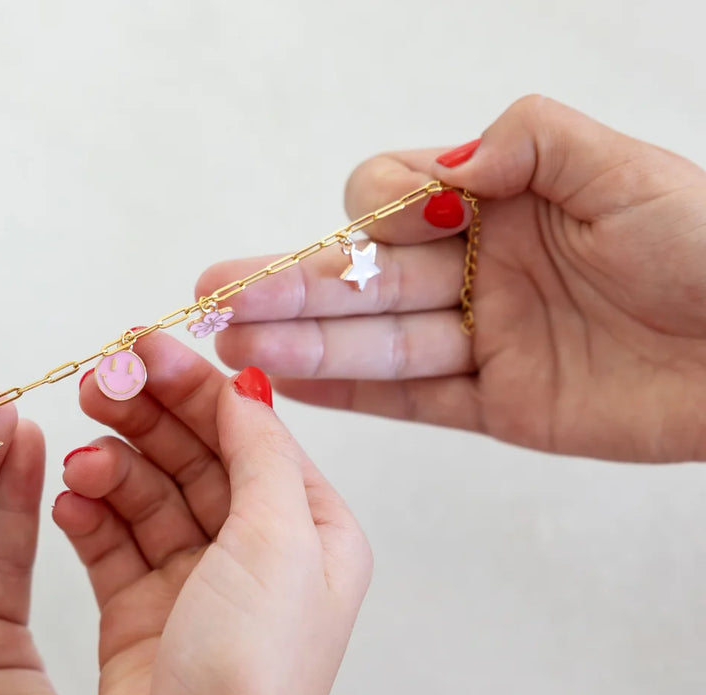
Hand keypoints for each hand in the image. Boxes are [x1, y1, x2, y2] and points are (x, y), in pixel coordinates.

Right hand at [53, 334, 371, 694]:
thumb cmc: (252, 674)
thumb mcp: (277, 542)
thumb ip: (258, 452)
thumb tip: (245, 385)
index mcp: (312, 535)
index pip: (251, 433)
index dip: (196, 384)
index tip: (139, 342)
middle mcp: (259, 561)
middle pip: (197, 459)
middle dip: (147, 417)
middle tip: (92, 384)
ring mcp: (197, 594)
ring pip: (149, 499)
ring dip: (112, 467)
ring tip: (77, 460)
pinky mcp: (140, 625)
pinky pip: (111, 548)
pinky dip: (89, 517)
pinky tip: (65, 499)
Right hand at [197, 95, 705, 462]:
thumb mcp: (624, 170)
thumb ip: (528, 145)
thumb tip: (444, 164)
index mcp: (504, 199)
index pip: (397, 194)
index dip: (370, 209)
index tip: (375, 222)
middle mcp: (482, 266)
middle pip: (367, 274)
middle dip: (291, 283)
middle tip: (214, 293)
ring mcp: (486, 339)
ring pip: (378, 339)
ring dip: (304, 344)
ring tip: (235, 345)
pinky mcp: (499, 405)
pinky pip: (414, 398)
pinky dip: (353, 394)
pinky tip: (291, 386)